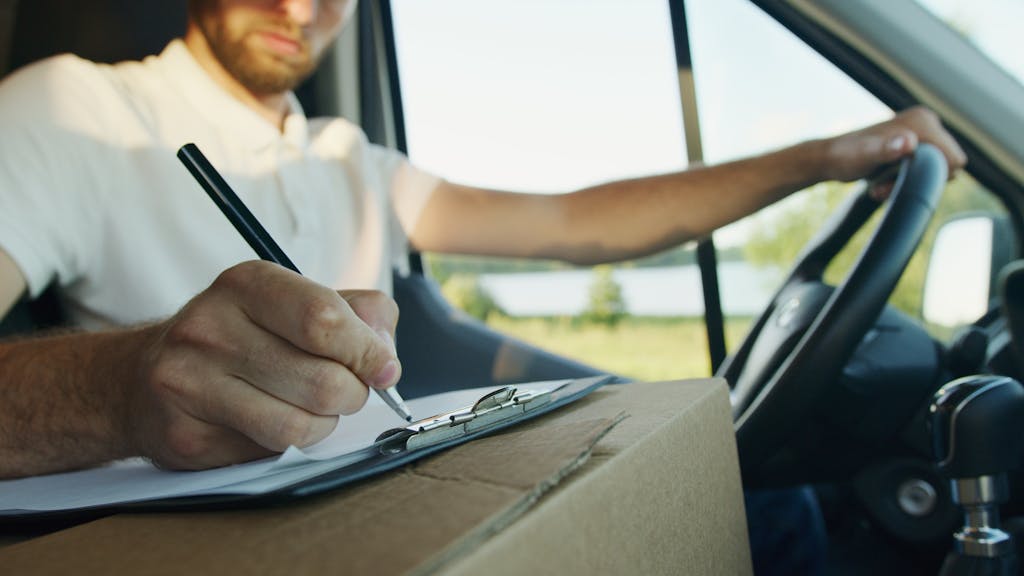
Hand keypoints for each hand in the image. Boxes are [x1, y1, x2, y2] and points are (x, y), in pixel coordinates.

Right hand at [126, 261, 400, 469]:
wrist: (142, 378)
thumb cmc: (241, 337)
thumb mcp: (295, 303)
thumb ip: (357, 314)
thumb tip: (385, 355)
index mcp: (246, 284)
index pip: (325, 319)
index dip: (368, 352)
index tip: (384, 369)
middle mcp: (209, 328)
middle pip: (322, 380)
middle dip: (353, 394)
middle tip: (347, 392)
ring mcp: (189, 383)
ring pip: (300, 426)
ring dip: (324, 425)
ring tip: (313, 409)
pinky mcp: (185, 436)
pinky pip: (268, 453)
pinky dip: (288, 445)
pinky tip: (271, 423)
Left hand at [820, 106, 966, 197]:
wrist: (829, 159)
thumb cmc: (845, 157)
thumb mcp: (866, 156)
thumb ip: (887, 149)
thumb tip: (908, 143)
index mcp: (923, 121)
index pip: (954, 159)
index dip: (932, 176)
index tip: (901, 178)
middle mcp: (926, 123)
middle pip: (947, 166)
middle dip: (920, 180)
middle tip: (887, 183)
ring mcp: (920, 134)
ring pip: (934, 171)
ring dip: (910, 183)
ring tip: (882, 183)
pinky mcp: (912, 145)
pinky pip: (923, 170)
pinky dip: (905, 180)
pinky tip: (882, 181)